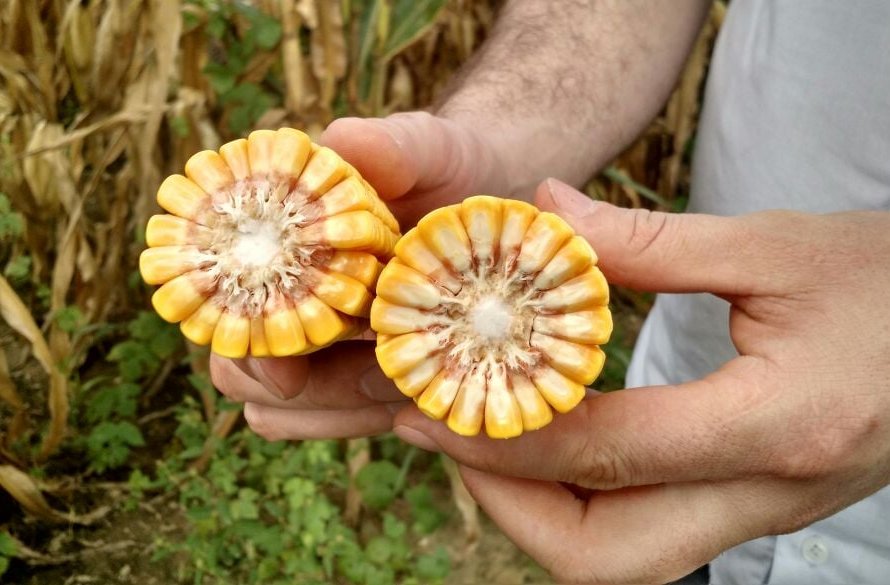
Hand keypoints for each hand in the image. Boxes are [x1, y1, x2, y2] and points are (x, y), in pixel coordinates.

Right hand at [210, 112, 508, 438]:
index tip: (289, 373)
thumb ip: (392, 147)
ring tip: (404, 393)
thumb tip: (342, 140)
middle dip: (305, 394)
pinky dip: (367, 421)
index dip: (249, 349)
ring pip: (286, 413)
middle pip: (246, 379)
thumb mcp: (430, 150)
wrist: (493, 195)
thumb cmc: (451, 167)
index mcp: (280, 246)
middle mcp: (285, 296)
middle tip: (379, 380)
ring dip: (337, 414)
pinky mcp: (360, 373)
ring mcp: (319, 343)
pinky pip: (338, 419)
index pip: (228, 312)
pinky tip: (416, 404)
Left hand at [391, 178, 889, 583]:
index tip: (429, 408)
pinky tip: (552, 449)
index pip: (611, 453)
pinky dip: (581, 506)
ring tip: (487, 441)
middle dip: (510, 506)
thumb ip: (650, 239)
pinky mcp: (756, 509)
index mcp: (777, 423)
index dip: (506, 437)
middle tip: (449, 436)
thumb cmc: (888, 282)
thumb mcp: (775, 245)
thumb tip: (544, 214)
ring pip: (623, 563)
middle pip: (608, 557)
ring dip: (538, 515)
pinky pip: (647, 538)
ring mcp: (764, 514)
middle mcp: (767, 492)